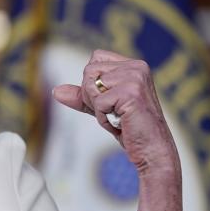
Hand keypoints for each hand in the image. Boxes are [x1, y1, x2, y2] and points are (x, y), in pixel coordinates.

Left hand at [51, 49, 177, 175]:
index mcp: (134, 65)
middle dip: (91, 96)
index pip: (95, 59)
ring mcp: (135, 78)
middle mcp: (136, 67)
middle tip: (112, 112)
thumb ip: (82, 97)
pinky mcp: (131, 93)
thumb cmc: (131, 129)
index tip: (110, 101)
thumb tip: (56, 91)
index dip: (92, 82)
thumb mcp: (102, 108)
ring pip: (90, 84)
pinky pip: (98, 102)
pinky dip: (102, 118)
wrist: (153, 151)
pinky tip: (120, 124)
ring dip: (97, 107)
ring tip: (117, 117)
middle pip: (89, 71)